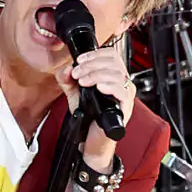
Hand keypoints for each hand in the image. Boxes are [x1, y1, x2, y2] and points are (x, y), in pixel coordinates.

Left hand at [55, 47, 135, 168]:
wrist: (90, 137)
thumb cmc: (88, 116)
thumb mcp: (73, 93)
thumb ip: (66, 79)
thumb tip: (66, 69)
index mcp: (111, 76)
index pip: (111, 55)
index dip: (95, 54)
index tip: (79, 60)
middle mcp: (120, 83)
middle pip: (114, 63)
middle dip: (92, 64)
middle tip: (77, 73)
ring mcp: (124, 95)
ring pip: (118, 75)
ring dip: (97, 74)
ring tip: (83, 81)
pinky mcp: (125, 108)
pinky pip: (124, 92)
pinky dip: (110, 87)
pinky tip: (99, 87)